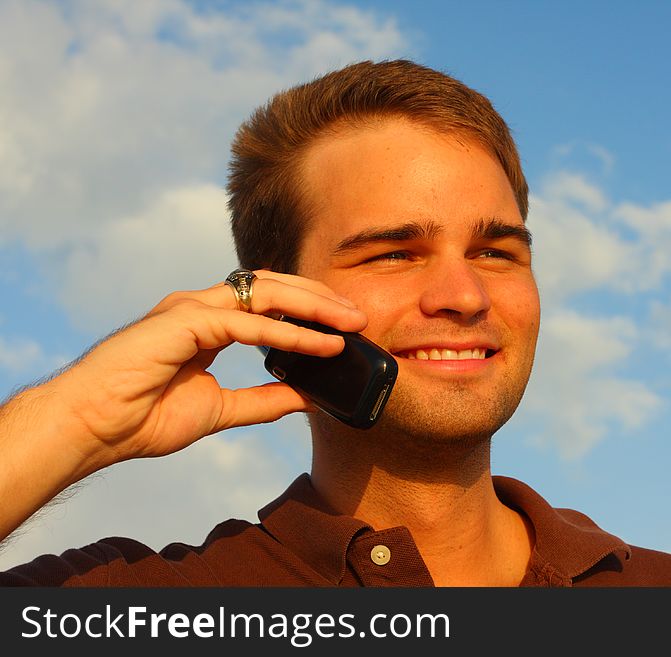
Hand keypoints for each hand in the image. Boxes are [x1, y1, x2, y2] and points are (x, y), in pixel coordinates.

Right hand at [49, 270, 366, 469]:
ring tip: (350, 323)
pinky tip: (320, 344)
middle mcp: (201, 307)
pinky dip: (288, 332)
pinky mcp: (184, 322)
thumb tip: (308, 397)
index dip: (309, 307)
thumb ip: (264, 400)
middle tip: (359, 317)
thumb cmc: (141, 418)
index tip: (345, 326)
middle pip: (274, 286)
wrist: (92, 429)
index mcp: (207, 322)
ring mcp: (191, 309)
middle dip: (320, 297)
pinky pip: (248, 323)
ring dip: (313, 306)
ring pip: (265, 292)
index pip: (268, 301)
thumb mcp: (221, 410)